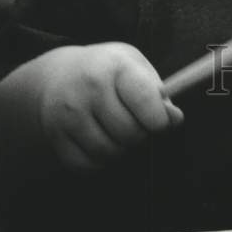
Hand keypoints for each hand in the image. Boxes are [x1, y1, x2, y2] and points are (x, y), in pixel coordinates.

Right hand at [37, 43, 183, 169]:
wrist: (58, 75)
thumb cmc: (106, 71)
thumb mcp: (134, 66)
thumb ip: (157, 93)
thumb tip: (175, 119)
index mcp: (115, 66)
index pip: (145, 100)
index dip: (160, 119)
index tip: (162, 122)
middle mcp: (90, 88)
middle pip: (130, 132)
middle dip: (141, 134)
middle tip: (137, 124)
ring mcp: (69, 114)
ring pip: (109, 152)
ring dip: (121, 149)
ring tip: (118, 132)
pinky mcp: (55, 136)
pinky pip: (88, 165)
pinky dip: (100, 161)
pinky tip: (100, 141)